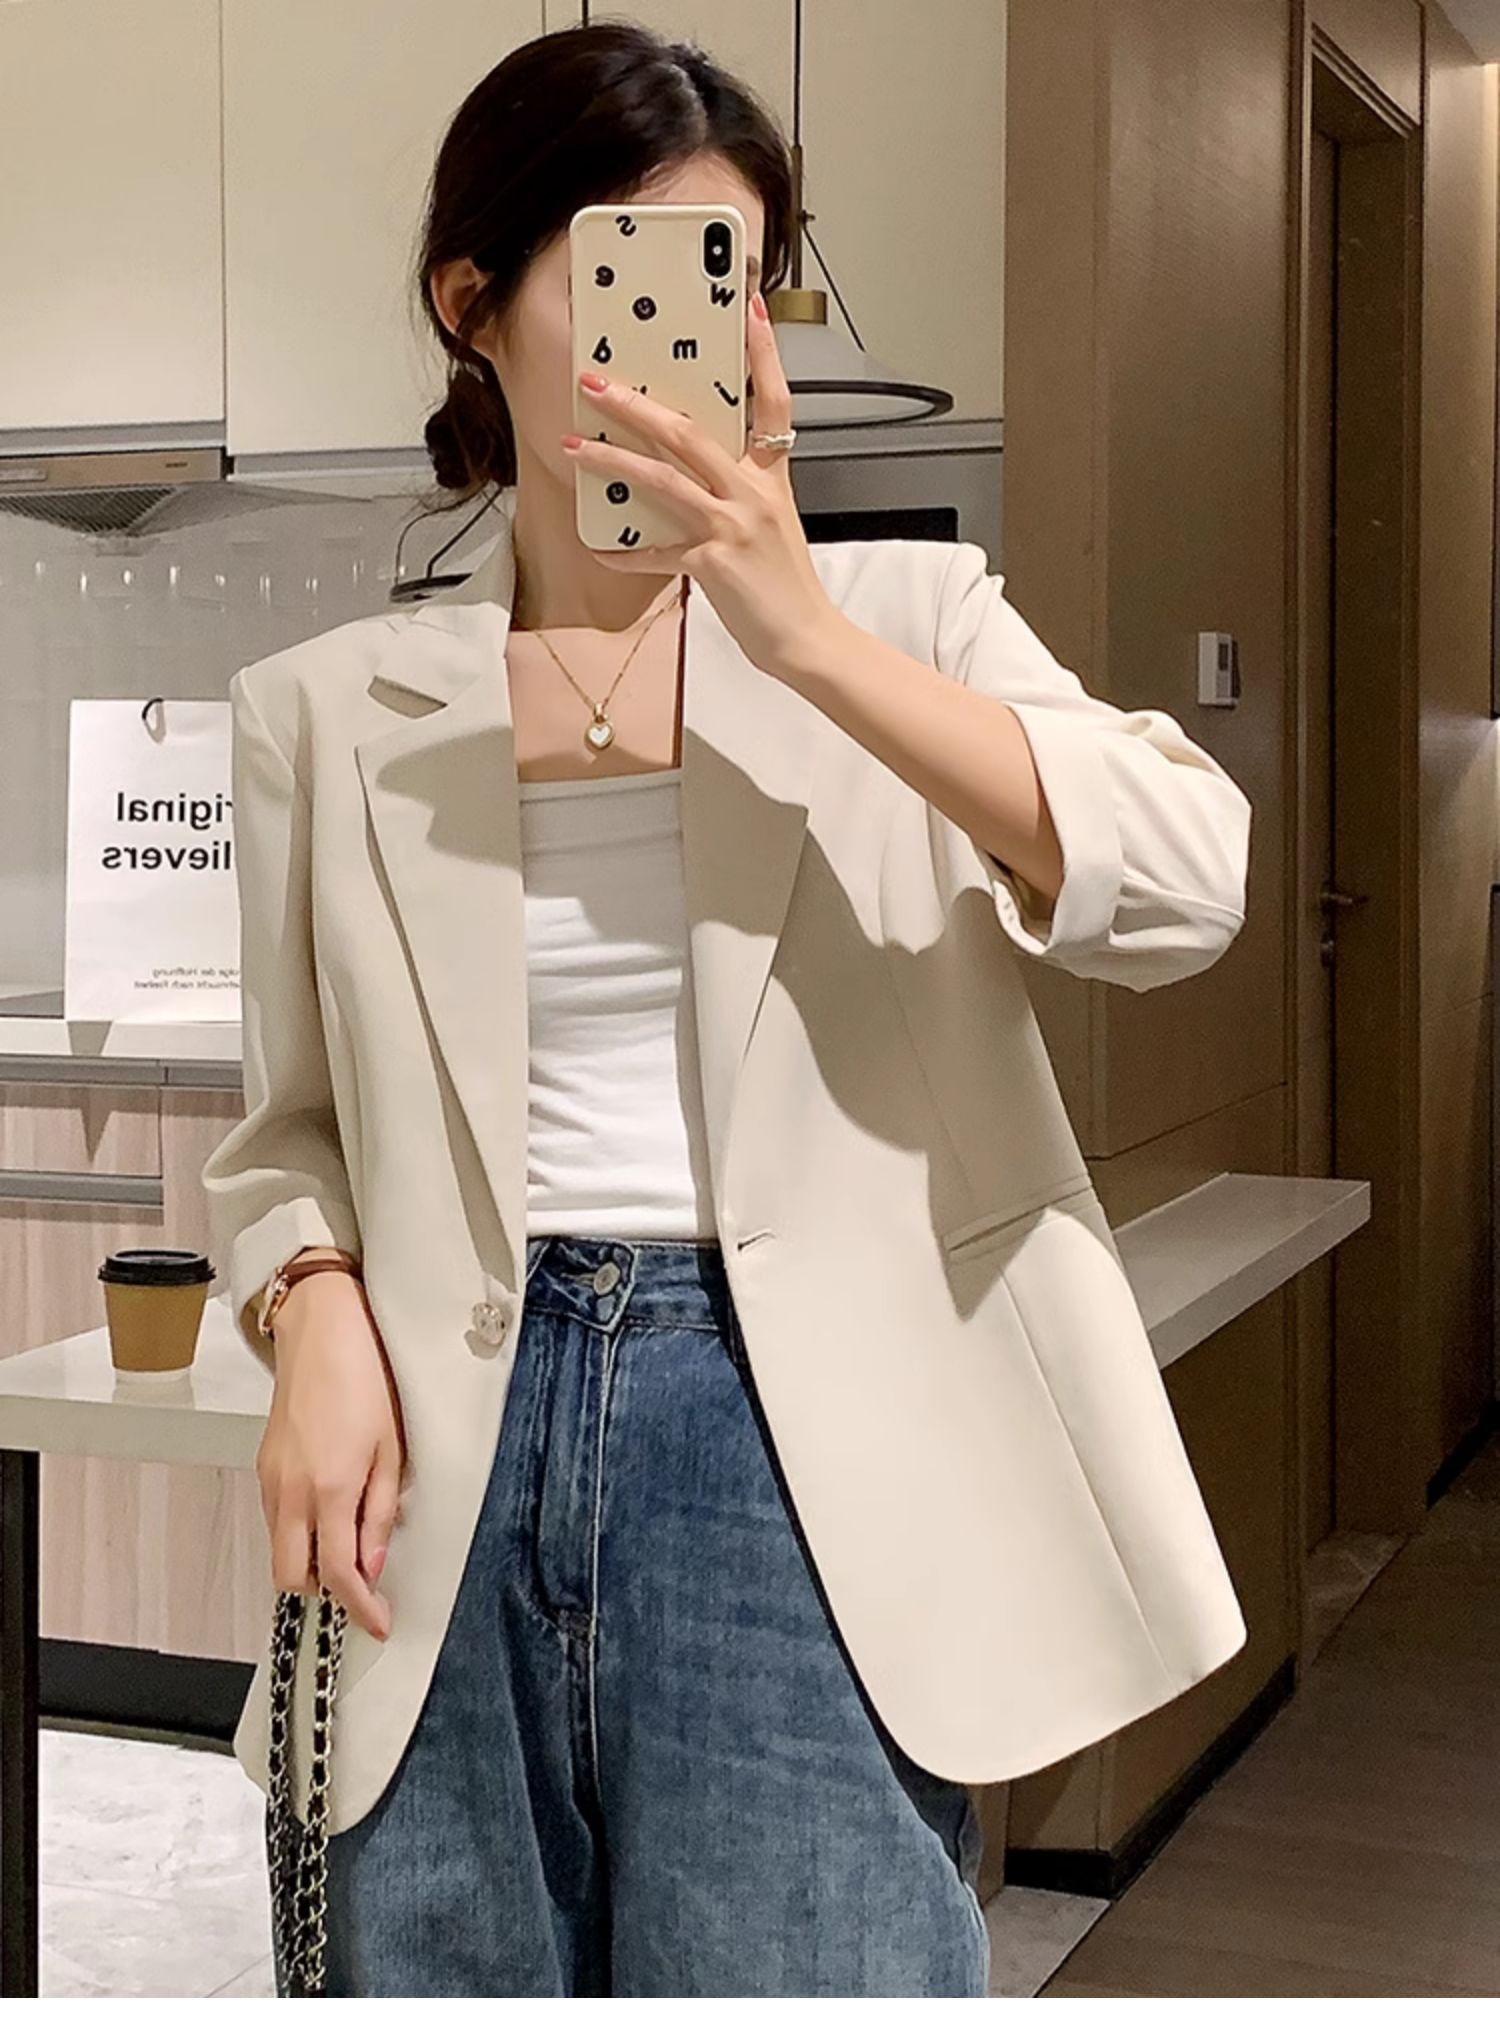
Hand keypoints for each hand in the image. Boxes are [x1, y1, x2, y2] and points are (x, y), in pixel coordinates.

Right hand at [255, 1272, 406, 1640]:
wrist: (323, 1333)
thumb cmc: (366, 1378)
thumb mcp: (392, 1449)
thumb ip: (381, 1511)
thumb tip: (374, 1563)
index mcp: (330, 1488)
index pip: (339, 1573)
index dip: (360, 1608)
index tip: (379, 1622)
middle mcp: (291, 1492)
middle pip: (292, 1577)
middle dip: (325, 1592)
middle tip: (362, 1585)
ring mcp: (271, 1480)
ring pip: (279, 1550)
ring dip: (310, 1560)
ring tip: (350, 1542)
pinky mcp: (263, 1468)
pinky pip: (275, 1521)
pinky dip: (299, 1532)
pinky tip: (329, 1513)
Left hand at [561, 290, 840, 681]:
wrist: (807, 638)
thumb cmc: (786, 585)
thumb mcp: (773, 523)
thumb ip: (737, 493)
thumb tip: (690, 476)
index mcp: (771, 477)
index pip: (772, 400)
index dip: (763, 352)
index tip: (749, 308)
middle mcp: (752, 493)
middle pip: (690, 432)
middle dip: (636, 405)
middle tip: (595, 383)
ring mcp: (732, 526)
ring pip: (663, 479)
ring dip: (613, 460)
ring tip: (573, 447)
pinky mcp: (712, 564)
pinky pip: (654, 553)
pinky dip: (622, 553)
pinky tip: (597, 548)